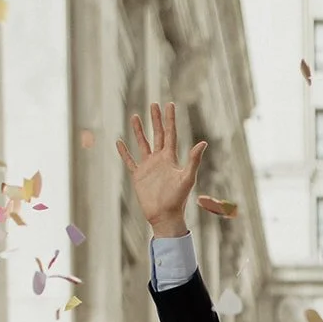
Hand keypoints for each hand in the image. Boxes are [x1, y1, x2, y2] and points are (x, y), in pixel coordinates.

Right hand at [116, 102, 206, 237]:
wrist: (165, 217)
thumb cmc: (178, 200)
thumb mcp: (187, 178)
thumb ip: (193, 160)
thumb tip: (203, 142)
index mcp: (171, 158)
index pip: (170, 134)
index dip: (170, 119)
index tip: (170, 104)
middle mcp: (159, 160)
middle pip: (157, 135)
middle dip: (156, 120)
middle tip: (154, 104)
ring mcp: (148, 167)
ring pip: (142, 144)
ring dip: (139, 131)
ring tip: (135, 116)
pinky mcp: (138, 176)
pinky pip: (130, 161)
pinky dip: (124, 152)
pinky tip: (119, 142)